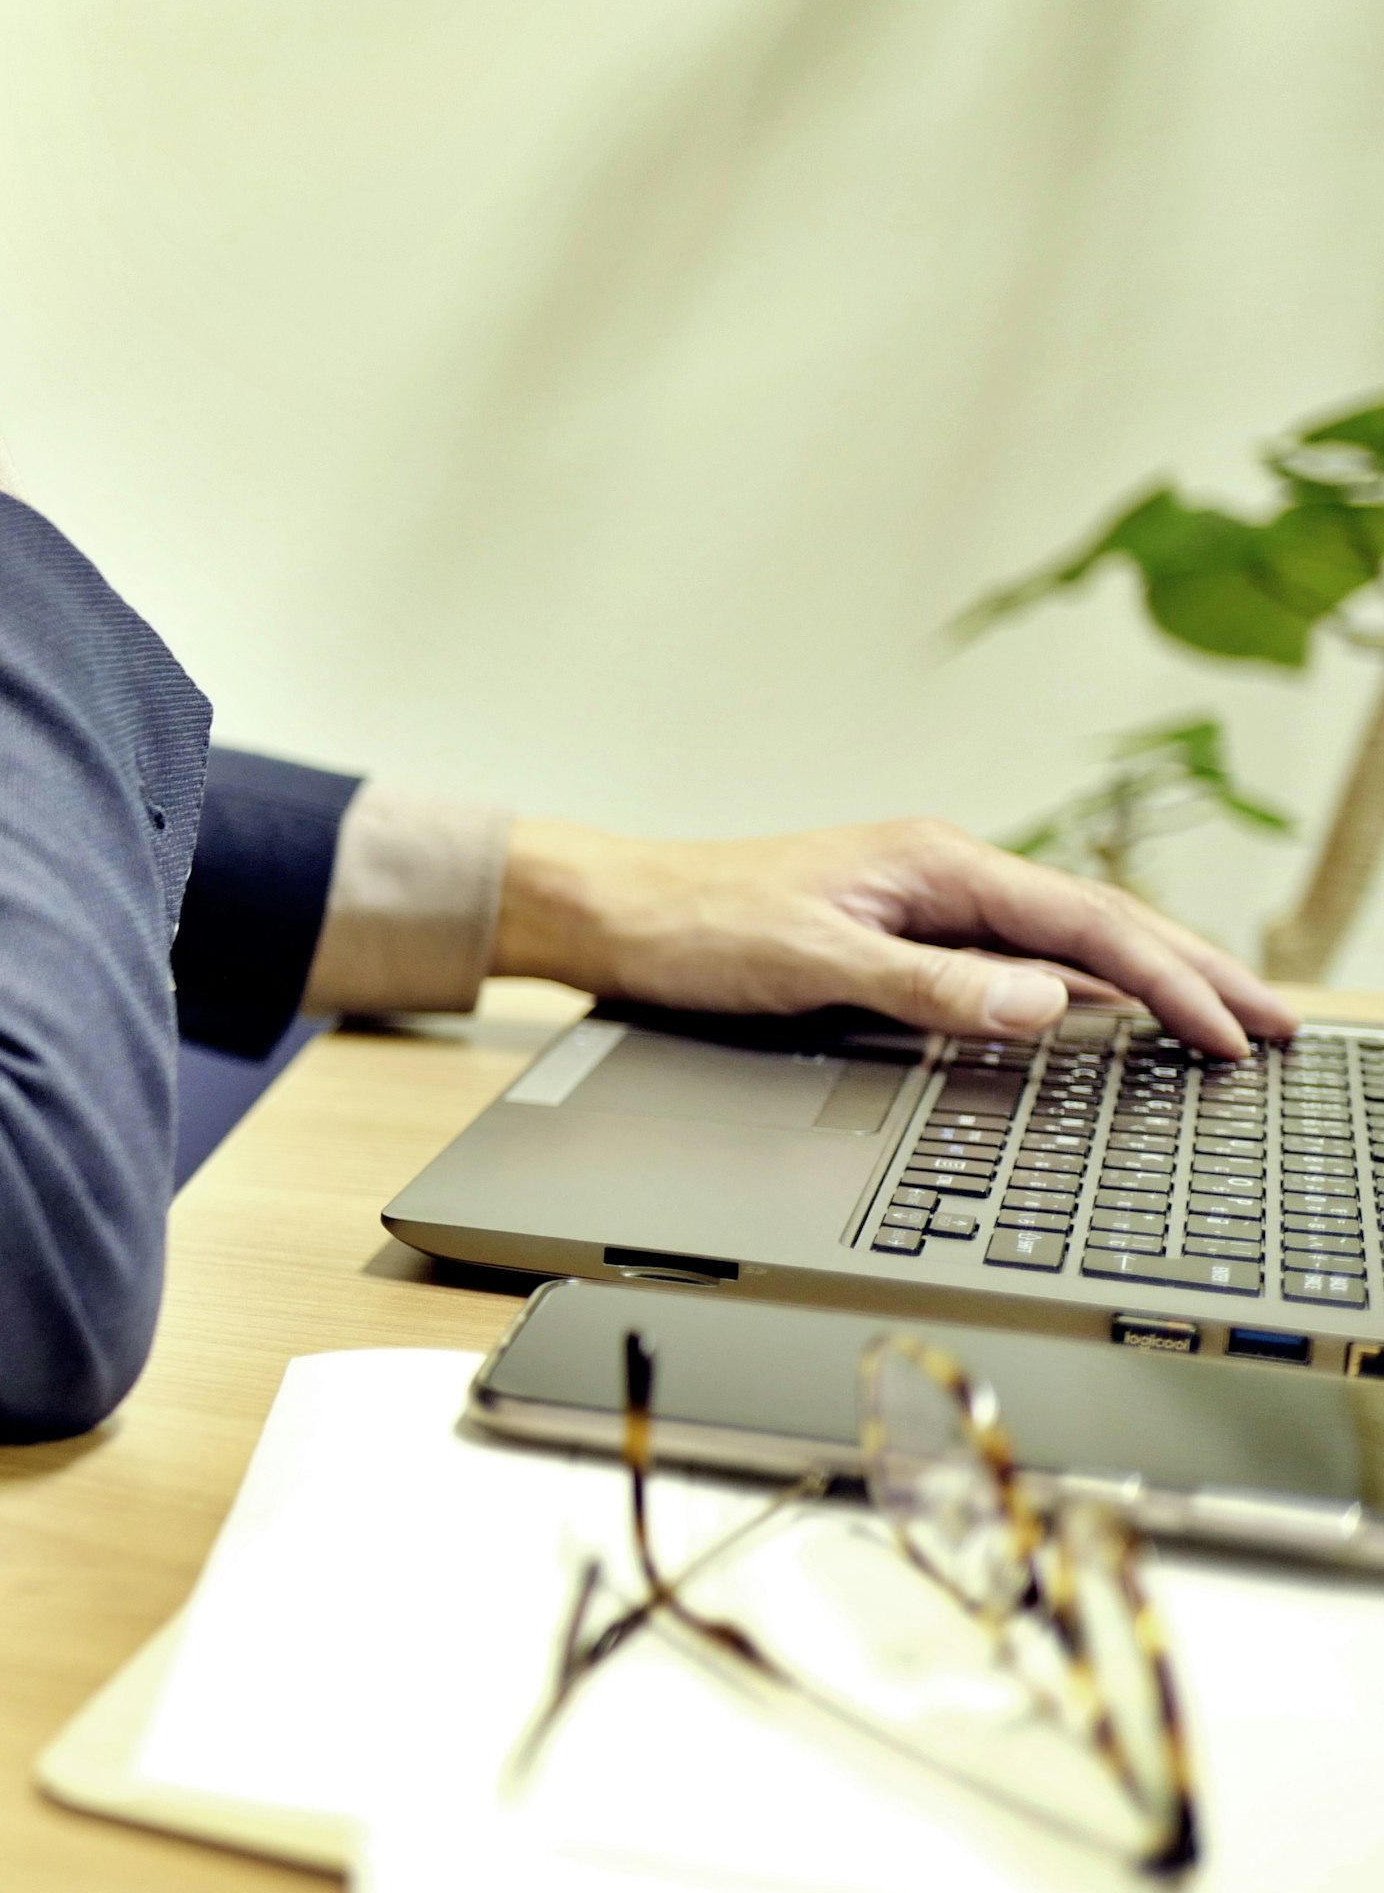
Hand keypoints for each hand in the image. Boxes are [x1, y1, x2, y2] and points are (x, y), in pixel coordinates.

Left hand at [495, 816, 1300, 1058]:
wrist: (616, 913)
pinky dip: (1084, 989)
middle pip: (1101, 924)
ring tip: (1227, 1021)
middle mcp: (945, 875)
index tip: (1231, 1028)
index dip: (1172, 978)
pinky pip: (1021, 962)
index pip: (1089, 922)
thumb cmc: (695, 926)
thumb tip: (1043, 1002)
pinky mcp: (905, 939)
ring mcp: (928, 906)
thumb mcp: (812, 962)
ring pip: (1068, 944)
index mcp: (938, 863)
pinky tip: (1115, 1017)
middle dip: (1195, 973)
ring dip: (1151, 981)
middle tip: (1276, 1026)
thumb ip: (930, 986)